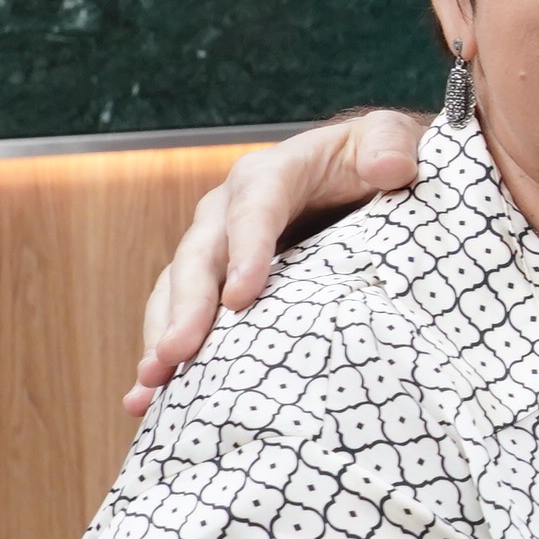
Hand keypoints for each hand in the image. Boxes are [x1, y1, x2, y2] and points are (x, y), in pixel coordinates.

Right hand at [125, 109, 426, 411]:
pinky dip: (162, 353)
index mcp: (271, 174)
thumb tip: (390, 168)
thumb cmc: (373, 159)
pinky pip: (178, 314)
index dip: (246, 250)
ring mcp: (215, 247)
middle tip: (178, 352)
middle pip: (201, 256)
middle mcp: (229, 209)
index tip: (242, 298)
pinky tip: (146, 399)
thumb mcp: (388, 140)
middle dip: (188, 305)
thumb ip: (391, 146)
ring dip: (162, 335)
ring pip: (176, 289)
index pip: (254, 209)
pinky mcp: (213, 281)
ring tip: (152, 382)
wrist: (356, 174)